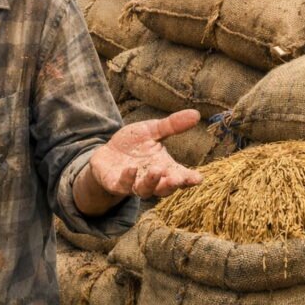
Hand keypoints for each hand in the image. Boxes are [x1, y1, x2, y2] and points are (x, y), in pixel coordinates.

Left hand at [73, 109, 203, 215]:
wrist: (106, 152)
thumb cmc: (133, 144)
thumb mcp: (152, 130)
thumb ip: (172, 125)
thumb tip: (196, 113)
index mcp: (166, 168)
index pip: (181, 176)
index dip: (190, 179)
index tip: (198, 178)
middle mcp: (152, 180)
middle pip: (166, 188)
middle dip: (172, 184)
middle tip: (178, 178)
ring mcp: (134, 184)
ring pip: (146, 190)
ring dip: (152, 182)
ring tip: (156, 170)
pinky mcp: (117, 184)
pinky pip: (123, 186)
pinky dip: (128, 179)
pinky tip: (131, 169)